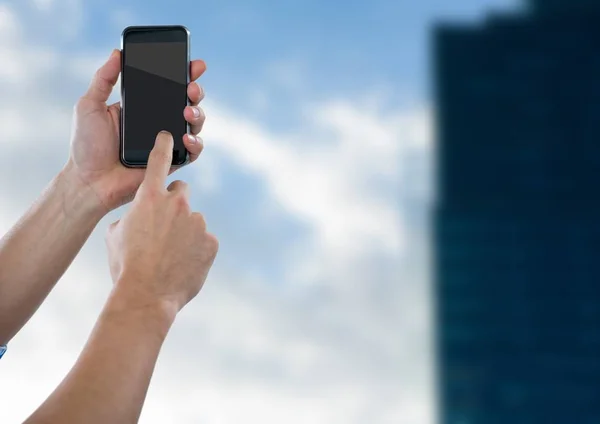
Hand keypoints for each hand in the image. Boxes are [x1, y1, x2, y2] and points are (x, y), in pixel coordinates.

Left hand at [66, 49, 206, 211]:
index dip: (184, 74)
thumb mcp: (89, 105)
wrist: (90, 181)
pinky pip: (192, 151)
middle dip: (195, 91)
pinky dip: (196, 143)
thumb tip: (117, 52)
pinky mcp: (171, 161)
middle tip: (192, 88)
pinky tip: (187, 137)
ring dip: (198, 114)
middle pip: (187, 102)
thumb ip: (103, 79)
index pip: (167, 85)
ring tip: (188, 112)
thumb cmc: (86, 145)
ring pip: (194, 124)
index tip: (193, 65)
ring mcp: (167, 141)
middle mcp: (158, 121)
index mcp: (142, 105)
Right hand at [104, 131, 217, 316]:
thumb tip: (136, 218)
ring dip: (185, 231)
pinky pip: (204, 240)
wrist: (146, 295)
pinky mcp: (212, 241)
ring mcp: (198, 222)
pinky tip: (183, 264)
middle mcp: (178, 204)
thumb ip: (129, 217)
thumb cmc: (125, 265)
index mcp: (150, 198)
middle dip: (174, 204)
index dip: (163, 146)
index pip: (159, 161)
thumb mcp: (114, 236)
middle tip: (164, 227)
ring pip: (193, 220)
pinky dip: (196, 249)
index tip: (168, 135)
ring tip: (170, 255)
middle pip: (181, 192)